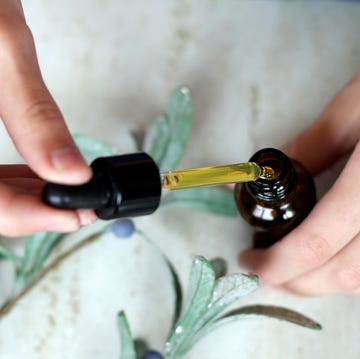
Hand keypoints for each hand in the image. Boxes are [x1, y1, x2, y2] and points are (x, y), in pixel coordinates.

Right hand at [0, 1, 94, 235]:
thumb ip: (36, 115)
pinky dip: (16, 177)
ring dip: (27, 197)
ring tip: (68, 193)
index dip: (25, 217)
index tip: (71, 216)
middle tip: (78, 209)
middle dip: (32, 210)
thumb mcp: (3, 47)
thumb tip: (72, 171)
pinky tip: (42, 175)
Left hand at [239, 71, 359, 295]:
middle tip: (264, 271)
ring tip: (290, 270)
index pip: (316, 242)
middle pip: (342, 274)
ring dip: (321, 283)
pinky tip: (329, 261)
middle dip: (294, 281)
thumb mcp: (353, 110)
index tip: (250, 263)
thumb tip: (263, 175)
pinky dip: (350, 275)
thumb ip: (308, 148)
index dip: (277, 263)